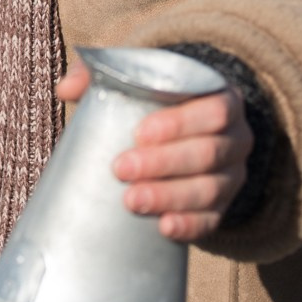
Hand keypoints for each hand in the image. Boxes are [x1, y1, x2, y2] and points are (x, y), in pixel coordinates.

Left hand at [57, 59, 251, 242]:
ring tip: (131, 201)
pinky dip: (190, 225)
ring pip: (211, 190)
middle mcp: (237, 138)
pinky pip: (213, 220)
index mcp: (223, 100)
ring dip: (170, 197)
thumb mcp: (141, 78)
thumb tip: (64, 90)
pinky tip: (164, 227)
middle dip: (164, 164)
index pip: (214, 111)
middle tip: (121, 168)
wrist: (189, 130)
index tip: (138, 133)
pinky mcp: (223, 206)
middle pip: (209, 153)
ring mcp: (232, 175)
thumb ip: (105, 74)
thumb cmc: (159, 99)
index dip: (179, 124)